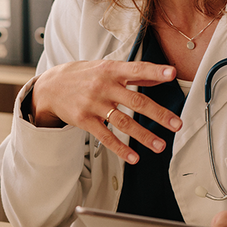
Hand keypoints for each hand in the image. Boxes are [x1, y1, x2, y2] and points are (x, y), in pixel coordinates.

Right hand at [30, 60, 182, 162]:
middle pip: (136, 101)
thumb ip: (134, 73)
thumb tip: (161, 76)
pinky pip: (106, 137)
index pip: (137, 69)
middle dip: (158, 114)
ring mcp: (93, 105)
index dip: (155, 72)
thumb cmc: (82, 76)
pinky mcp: (85, 121)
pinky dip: (121, 149)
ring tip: (159, 146)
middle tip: (176, 125)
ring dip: (143, 136)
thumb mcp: (106, 68)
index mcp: (111, 70)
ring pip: (123, 123)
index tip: (172, 74)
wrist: (51, 87)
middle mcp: (104, 87)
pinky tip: (134, 157)